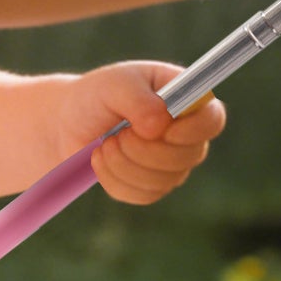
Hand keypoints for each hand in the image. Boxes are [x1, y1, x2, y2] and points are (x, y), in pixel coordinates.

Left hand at [51, 61, 226, 204]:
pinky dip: (116, 179)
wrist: (68, 123)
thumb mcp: (114, 86)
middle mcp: (186, 133)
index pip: (212, 119)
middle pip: (191, 155)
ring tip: (105, 144)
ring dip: (126, 163)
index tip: (164, 130)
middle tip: (118, 135)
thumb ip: (138, 100)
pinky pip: (144, 194)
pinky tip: (101, 160)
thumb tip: (161, 127)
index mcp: (186, 99)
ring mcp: (172, 163)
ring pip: (165, 179)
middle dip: (147, 150)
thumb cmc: (98, 96)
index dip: (195, 129)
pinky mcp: (152, 186)